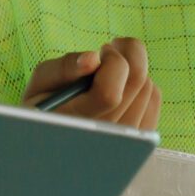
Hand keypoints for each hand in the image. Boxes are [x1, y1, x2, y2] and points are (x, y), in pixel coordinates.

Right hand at [21, 39, 161, 128]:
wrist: (53, 145)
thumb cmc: (44, 109)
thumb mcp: (40, 86)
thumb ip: (64, 69)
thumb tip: (93, 58)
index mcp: (78, 124)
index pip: (110, 92)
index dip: (112, 61)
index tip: (101, 51)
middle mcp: (107, 137)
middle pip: (138, 82)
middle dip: (127, 54)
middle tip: (108, 50)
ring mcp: (129, 142)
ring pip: (149, 88)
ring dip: (133, 69)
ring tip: (110, 71)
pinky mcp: (142, 138)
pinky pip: (154, 99)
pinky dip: (142, 83)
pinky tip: (122, 86)